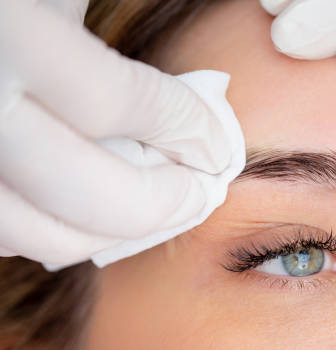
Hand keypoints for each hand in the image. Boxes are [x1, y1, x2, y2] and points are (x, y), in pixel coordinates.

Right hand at [0, 0, 236, 264]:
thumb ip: (111, 49)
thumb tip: (194, 115)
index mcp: (8, 33)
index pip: (119, 104)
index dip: (186, 130)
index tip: (216, 145)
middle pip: (87, 193)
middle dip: (161, 202)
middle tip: (198, 192)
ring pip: (38, 233)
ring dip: (112, 231)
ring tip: (153, 206)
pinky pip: (2, 233)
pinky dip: (54, 231)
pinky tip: (88, 208)